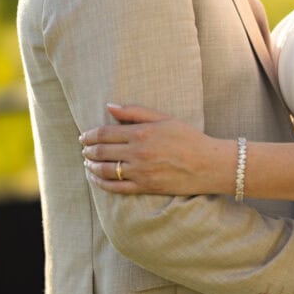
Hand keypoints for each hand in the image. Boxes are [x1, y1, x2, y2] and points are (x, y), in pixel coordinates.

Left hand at [80, 104, 232, 195]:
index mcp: (142, 133)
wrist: (209, 165)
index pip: (105, 133)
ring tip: (87, 163)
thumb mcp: (164, 118)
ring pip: (105, 170)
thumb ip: (135, 111)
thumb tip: (109, 106)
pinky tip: (96, 178)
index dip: (90, 135)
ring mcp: (141, 172)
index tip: (83, 136)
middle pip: (102, 151)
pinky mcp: (145, 187)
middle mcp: (138, 153)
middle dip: (88, 150)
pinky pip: (116, 187)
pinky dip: (101, 183)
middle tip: (83, 149)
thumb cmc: (189, 138)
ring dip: (91, 166)